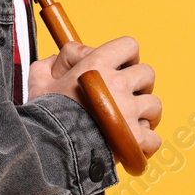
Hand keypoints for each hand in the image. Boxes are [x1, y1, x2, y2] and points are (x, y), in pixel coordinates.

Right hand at [27, 35, 162, 157]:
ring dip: (145, 113)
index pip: (129, 46)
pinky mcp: (135, 139)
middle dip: (139, 85)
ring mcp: (129, 112)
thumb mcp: (39, 82)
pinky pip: (154, 138)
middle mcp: (117, 84)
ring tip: (129, 122)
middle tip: (125, 96)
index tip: (119, 68)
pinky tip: (132, 144)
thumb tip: (58, 60)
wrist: (50, 148)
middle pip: (148, 74)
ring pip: (154, 105)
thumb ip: (49, 65)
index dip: (126, 56)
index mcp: (96, 66)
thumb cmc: (45, 114)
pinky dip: (145, 143)